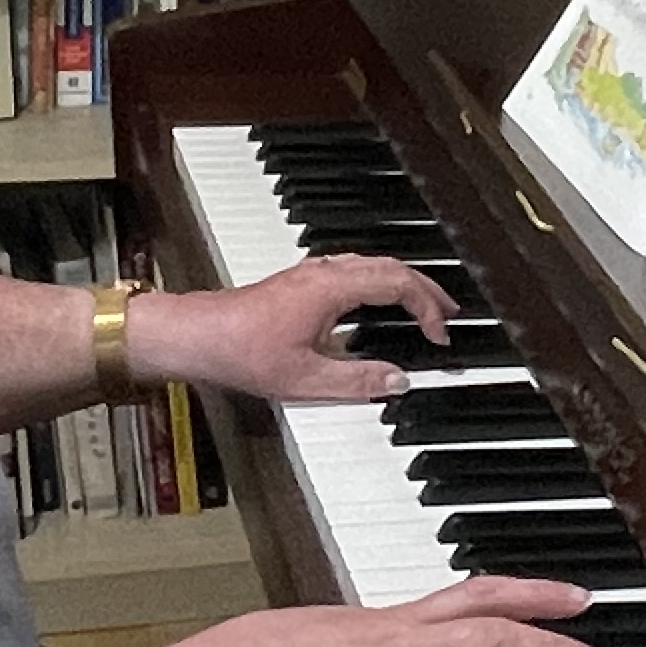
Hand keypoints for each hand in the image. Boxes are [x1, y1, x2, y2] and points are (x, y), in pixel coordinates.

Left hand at [135, 253, 455, 407]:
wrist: (197, 336)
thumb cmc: (241, 350)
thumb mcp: (306, 378)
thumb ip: (358, 381)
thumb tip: (396, 381)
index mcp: (333, 287)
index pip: (398, 283)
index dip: (427, 307)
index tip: (438, 335)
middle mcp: (324, 272)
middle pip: (391, 267)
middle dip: (425, 289)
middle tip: (448, 313)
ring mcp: (311, 273)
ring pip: (372, 265)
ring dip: (403, 283)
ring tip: (423, 306)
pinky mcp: (301, 282)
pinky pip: (354, 271)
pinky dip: (379, 283)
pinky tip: (378, 301)